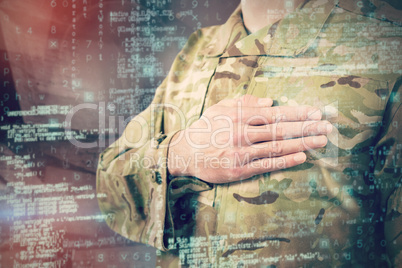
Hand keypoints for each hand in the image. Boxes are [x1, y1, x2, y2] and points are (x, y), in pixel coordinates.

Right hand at [167, 95, 331, 183]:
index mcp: (238, 115)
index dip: (297, 113)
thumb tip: (270, 101)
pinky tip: (301, 157)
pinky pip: (266, 165)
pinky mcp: (239, 169)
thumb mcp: (220, 108)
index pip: (274, 113)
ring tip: (321, 141)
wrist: (185, 152)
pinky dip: (285, 161)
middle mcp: (242, 132)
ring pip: (277, 147)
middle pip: (280, 129)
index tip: (316, 112)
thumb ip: (245, 103)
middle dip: (306, 127)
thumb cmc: (205, 129)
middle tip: (327, 126)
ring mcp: (241, 152)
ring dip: (301, 143)